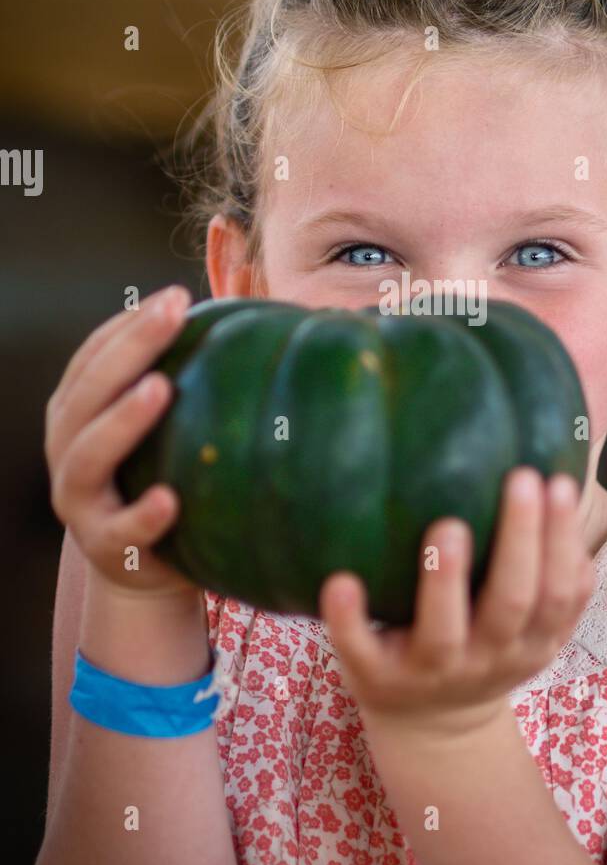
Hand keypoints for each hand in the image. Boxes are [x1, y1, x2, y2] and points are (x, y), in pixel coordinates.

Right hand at [45, 284, 198, 599]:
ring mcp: (79, 500)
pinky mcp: (103, 548)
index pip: (93, 356)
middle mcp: (68, 448)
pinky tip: (170, 499)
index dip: (127, 324)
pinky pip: (120, 530)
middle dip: (128, 348)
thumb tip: (280, 324)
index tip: (174, 296)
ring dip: (122, 420)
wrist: (145, 569)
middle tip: (171, 314)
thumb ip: (195, 381)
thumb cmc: (164, 477)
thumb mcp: (169, 429)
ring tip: (161, 388)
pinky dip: (142, 514)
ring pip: (88, 456)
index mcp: (79, 412)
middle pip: (88, 392)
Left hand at [318, 467, 593, 737]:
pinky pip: (361, 651)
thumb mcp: (533, 622)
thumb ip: (553, 567)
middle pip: (512, 603)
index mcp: (532, 640)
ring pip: (443, 632)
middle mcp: (488, 657)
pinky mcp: (377, 679)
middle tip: (519, 479)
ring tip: (446, 526)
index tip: (555, 480)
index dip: (562, 541)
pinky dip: (350, 620)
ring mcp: (431, 672)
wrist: (434, 728)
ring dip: (446, 580)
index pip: (560, 592)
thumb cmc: (487, 644)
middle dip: (519, 541)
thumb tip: (567, 475)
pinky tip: (342, 580)